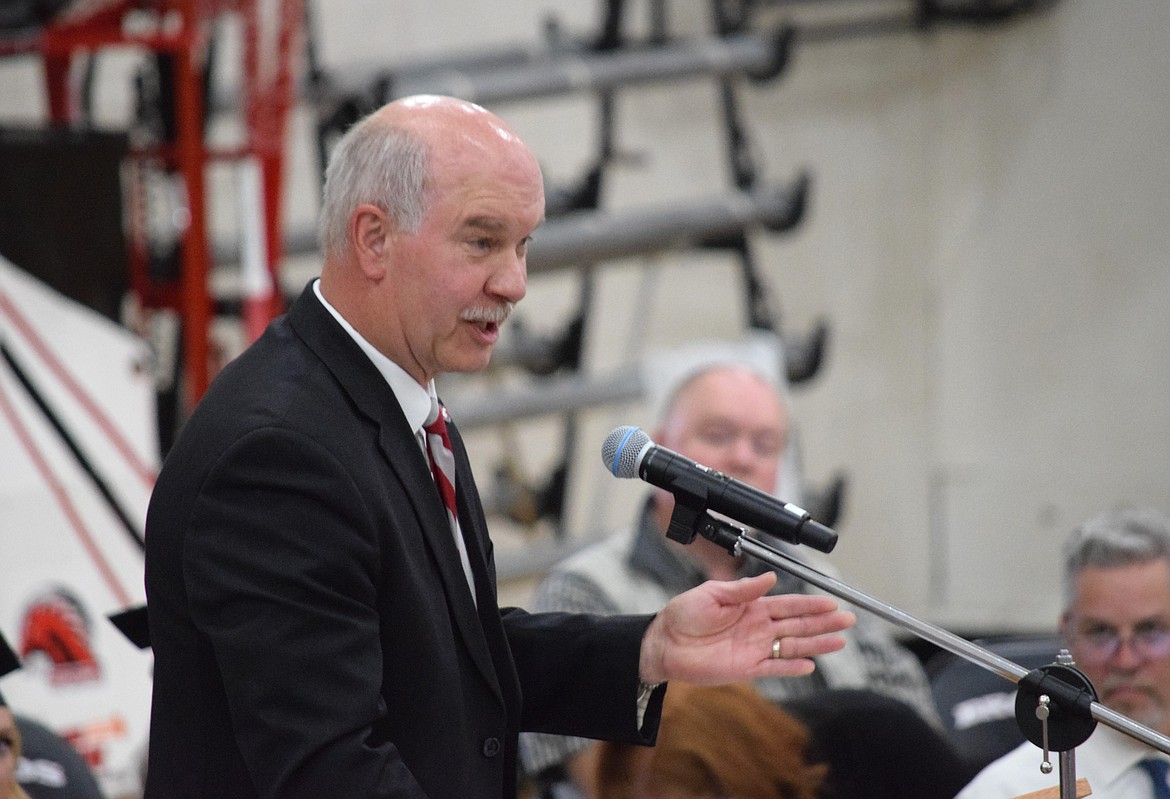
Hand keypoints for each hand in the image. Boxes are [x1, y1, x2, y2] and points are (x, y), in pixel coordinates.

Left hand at [637, 572, 854, 684]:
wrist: (664, 643)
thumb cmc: (683, 615)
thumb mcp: (712, 594)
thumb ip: (742, 589)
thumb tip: (770, 578)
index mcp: (751, 606)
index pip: (789, 604)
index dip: (811, 603)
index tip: (832, 602)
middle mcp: (758, 627)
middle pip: (798, 625)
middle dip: (824, 622)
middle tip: (848, 620)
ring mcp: (754, 648)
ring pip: (793, 647)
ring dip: (816, 644)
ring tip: (840, 642)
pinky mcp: (746, 668)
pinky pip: (775, 668)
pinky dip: (792, 667)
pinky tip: (811, 664)